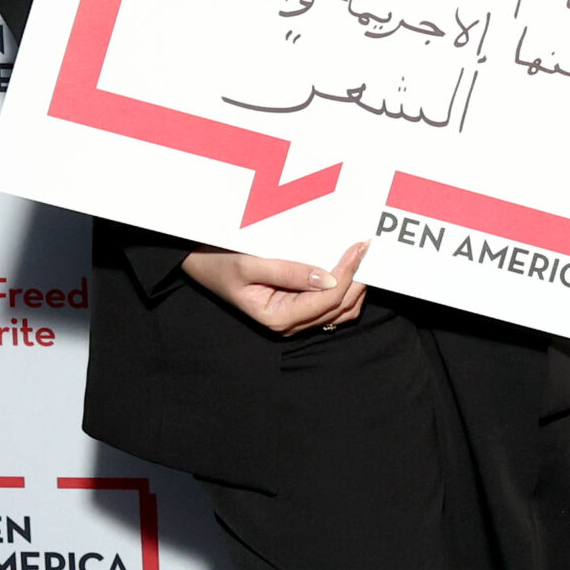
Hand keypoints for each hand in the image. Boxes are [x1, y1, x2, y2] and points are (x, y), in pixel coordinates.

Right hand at [181, 241, 369, 335]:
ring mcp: (295, 319)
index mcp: (277, 317)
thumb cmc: (222, 263)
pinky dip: (345, 290)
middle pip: (339, 307)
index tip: (359, 246)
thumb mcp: (250, 264)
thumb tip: (327, 278)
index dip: (348, 273)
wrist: (204, 266)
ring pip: (340, 311)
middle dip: (357, 279)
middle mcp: (290, 324)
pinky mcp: (298, 309)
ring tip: (361, 258)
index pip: (327, 299)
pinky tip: (349, 269)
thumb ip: (288, 271)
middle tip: (366, 248)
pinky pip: (331, 307)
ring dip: (355, 286)